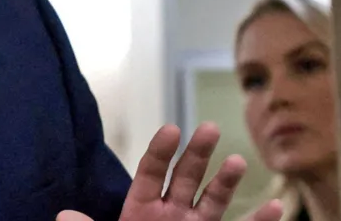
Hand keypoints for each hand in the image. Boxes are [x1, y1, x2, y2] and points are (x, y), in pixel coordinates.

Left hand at [57, 123, 282, 220]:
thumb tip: (63, 215)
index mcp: (140, 210)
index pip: (150, 173)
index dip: (160, 152)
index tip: (171, 129)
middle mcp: (171, 214)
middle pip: (185, 177)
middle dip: (197, 154)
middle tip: (209, 128)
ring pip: (213, 199)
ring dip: (226, 181)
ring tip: (237, 161)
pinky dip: (259, 220)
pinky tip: (277, 207)